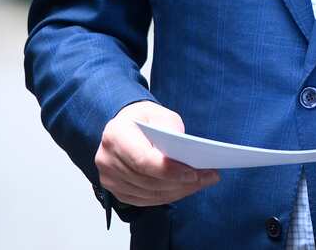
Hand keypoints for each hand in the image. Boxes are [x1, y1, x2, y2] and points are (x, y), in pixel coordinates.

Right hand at [94, 101, 218, 206]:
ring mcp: (109, 178)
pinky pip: (146, 200)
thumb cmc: (143, 120)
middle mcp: (107, 159)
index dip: (169, 170)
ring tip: (202, 182)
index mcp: (116, 135)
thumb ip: (171, 131)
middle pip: (148, 180)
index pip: (143, 160)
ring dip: (179, 191)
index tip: (193, 172)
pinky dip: (168, 196)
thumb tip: (185, 155)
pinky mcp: (117, 191)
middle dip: (181, 182)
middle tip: (208, 177)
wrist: (126, 126)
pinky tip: (185, 188)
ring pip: (150, 193)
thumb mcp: (160, 115)